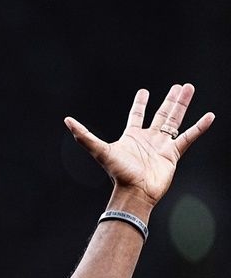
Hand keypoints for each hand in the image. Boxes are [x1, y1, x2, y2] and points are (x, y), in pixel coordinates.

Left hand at [65, 84, 214, 204]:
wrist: (135, 192)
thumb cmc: (118, 173)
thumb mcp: (99, 150)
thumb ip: (84, 136)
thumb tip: (67, 121)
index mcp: (132, 136)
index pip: (136, 115)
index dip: (140, 104)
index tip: (144, 91)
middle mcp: (148, 139)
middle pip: (161, 114)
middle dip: (169, 100)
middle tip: (179, 86)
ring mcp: (161, 146)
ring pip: (175, 121)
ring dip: (182, 105)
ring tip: (189, 89)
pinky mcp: (173, 154)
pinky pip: (188, 137)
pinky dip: (199, 127)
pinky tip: (209, 116)